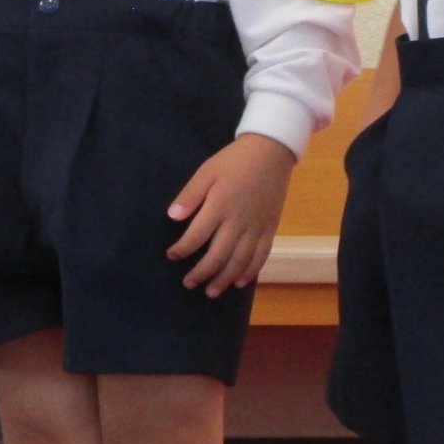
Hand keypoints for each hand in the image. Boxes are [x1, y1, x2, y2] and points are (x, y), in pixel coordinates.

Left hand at [166, 133, 295, 297]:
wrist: (271, 152)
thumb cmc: (234, 160)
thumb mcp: (207, 171)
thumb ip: (190, 195)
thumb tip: (172, 217)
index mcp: (219, 206)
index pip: (196, 236)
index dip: (182, 249)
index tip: (172, 255)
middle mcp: (238, 222)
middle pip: (218, 256)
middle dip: (201, 273)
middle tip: (188, 283)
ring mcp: (257, 227)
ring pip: (239, 261)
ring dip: (224, 279)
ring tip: (211, 291)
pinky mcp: (270, 228)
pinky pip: (261, 256)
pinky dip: (250, 272)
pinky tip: (239, 282)